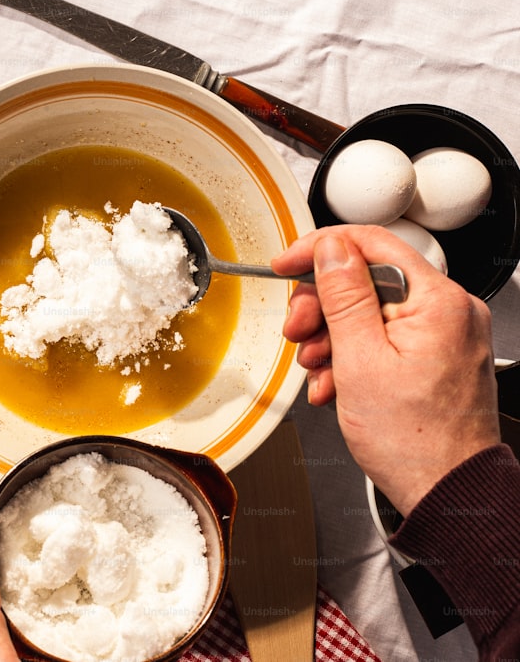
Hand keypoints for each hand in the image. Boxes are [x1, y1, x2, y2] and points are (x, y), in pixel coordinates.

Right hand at [271, 225, 500, 514]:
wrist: (446, 491)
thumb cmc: (413, 440)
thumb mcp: (360, 360)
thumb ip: (343, 296)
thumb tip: (330, 249)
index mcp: (436, 301)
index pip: (371, 243)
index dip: (319, 249)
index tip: (287, 264)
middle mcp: (448, 310)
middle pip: (366, 280)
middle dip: (322, 308)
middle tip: (298, 334)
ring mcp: (445, 334)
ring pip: (369, 312)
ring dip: (332, 339)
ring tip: (319, 373)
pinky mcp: (437, 356)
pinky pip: (384, 339)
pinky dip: (353, 357)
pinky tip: (337, 384)